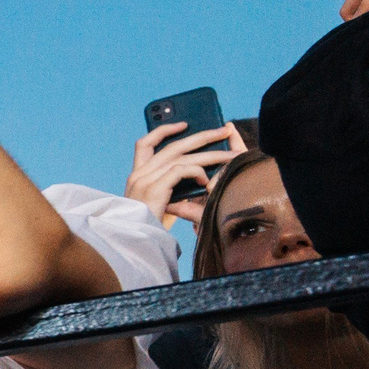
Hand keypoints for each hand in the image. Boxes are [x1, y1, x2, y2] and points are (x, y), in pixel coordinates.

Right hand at [125, 122, 244, 224]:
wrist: (135, 243)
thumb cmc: (149, 228)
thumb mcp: (159, 204)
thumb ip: (170, 188)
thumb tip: (196, 173)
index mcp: (137, 175)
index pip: (145, 143)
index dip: (163, 131)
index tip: (183, 125)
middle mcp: (139, 173)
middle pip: (173, 145)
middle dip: (202, 135)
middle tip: (223, 129)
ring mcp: (145, 179)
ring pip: (183, 156)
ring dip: (212, 154)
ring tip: (232, 155)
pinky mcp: (155, 187)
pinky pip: (181, 170)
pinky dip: (197, 172)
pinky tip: (207, 180)